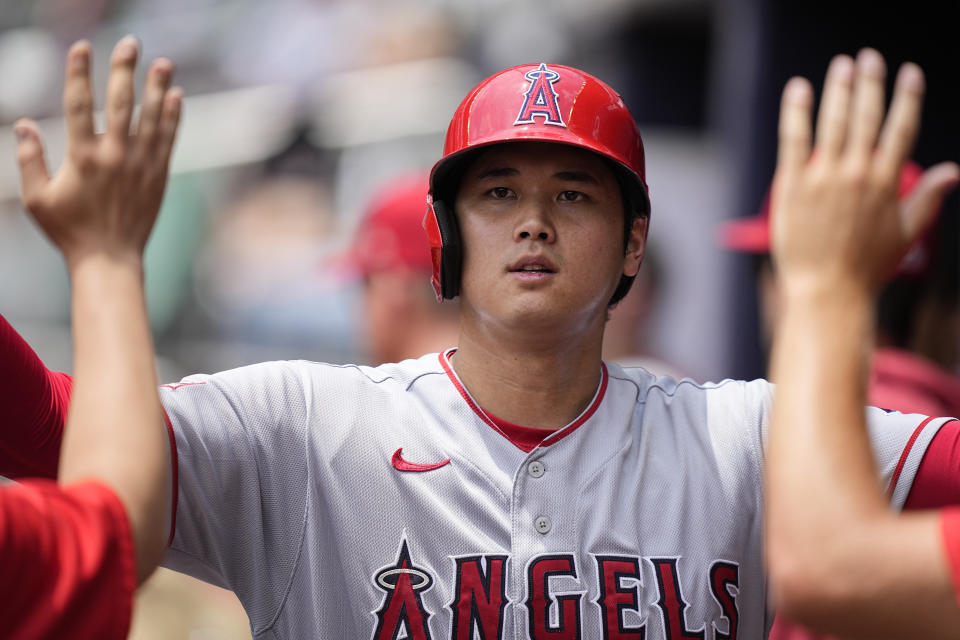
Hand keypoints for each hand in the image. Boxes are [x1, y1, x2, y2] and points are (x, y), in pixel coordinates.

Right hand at [13, 36, 181, 266]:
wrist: (109, 259)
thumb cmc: (69, 231)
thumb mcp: (37, 198)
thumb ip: (28, 159)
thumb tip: (24, 124)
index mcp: (82, 157)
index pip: (79, 104)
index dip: (79, 73)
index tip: (82, 47)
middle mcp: (114, 156)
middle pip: (120, 103)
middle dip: (124, 69)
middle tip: (130, 42)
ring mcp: (140, 165)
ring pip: (151, 118)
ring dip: (157, 87)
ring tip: (163, 62)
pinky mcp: (158, 176)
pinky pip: (168, 140)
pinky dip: (173, 117)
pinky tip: (176, 96)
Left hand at [771, 49, 957, 293]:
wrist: (827, 291)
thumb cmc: (866, 266)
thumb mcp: (906, 232)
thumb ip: (928, 198)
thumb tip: (953, 171)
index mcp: (886, 182)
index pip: (900, 129)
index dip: (907, 98)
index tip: (910, 73)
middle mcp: (857, 175)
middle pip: (866, 117)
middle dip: (870, 83)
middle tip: (869, 58)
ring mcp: (823, 179)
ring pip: (833, 123)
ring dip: (839, 89)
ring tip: (843, 64)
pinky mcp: (791, 185)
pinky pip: (794, 140)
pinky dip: (797, 112)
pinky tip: (799, 88)